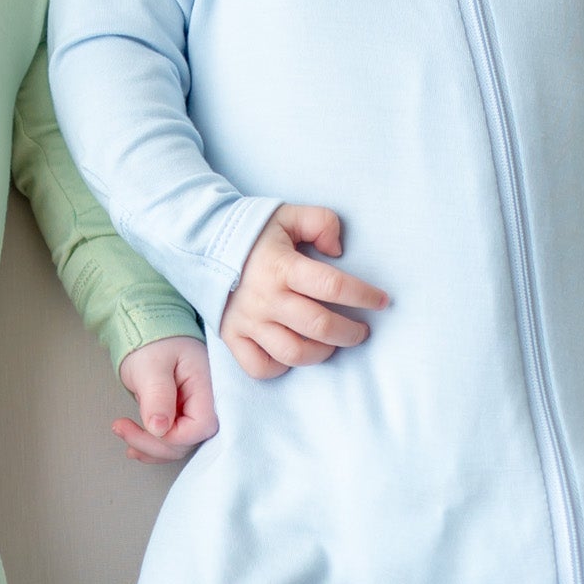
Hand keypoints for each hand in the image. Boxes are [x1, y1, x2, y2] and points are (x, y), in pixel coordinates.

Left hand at [114, 336, 217, 462]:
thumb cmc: (153, 341)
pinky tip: (133, 445)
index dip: (174, 435)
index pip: (201, 426)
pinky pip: (171, 440)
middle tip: (122, 427)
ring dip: (148, 446)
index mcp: (207, 386)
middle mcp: (206, 402)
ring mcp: (194, 410)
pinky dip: (152, 445)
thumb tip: (160, 429)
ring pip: (178, 445)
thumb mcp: (151, 365)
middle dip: (153, 442)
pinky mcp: (182, 415)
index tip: (148, 425)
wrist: (148, 330)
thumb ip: (158, 396)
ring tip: (122, 431)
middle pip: (188, 440)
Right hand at [220, 203, 387, 381]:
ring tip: (332, 344)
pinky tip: (294, 354)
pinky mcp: (232, 337)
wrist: (201, 243)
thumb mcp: (289, 215)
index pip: (333, 286)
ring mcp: (248, 321)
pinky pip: (259, 367)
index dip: (364, 296)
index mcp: (282, 266)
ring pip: (294, 352)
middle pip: (319, 326)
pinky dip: (281, 367)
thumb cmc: (253, 232)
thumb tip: (337, 251)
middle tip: (362, 331)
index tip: (382, 301)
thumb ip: (321, 222)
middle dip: (350, 332)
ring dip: (322, 352)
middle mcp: (266, 298)